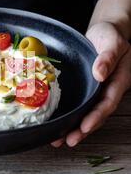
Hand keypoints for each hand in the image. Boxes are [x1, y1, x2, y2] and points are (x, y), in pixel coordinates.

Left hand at [52, 21, 130, 146]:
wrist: (104, 32)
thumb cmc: (110, 36)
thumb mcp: (113, 42)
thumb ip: (108, 57)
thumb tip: (100, 74)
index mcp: (118, 82)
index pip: (108, 103)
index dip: (97, 116)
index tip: (85, 126)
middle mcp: (106, 91)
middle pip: (96, 115)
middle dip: (83, 130)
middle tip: (69, 141)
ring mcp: (95, 92)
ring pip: (86, 114)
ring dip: (73, 128)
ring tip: (58, 140)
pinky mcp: (85, 90)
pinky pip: (77, 106)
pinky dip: (68, 117)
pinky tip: (55, 125)